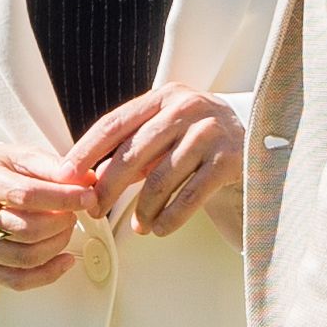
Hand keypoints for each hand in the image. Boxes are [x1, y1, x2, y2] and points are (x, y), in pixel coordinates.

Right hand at [0, 140, 93, 288]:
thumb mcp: (21, 156)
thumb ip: (52, 167)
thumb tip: (86, 182)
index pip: (25, 195)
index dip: (62, 199)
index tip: (86, 197)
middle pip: (26, 230)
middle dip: (61, 224)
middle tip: (74, 213)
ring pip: (25, 258)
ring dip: (57, 245)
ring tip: (66, 229)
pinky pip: (17, 280)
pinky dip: (48, 274)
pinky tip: (64, 259)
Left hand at [60, 85, 249, 236]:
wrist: (261, 138)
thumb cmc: (201, 138)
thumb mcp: (168, 131)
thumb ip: (135, 147)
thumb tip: (91, 178)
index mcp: (163, 97)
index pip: (114, 123)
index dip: (85, 151)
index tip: (65, 175)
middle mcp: (186, 108)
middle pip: (132, 153)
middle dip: (108, 186)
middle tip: (94, 209)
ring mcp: (209, 133)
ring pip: (160, 179)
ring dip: (143, 209)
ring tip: (138, 226)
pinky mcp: (229, 160)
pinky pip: (189, 196)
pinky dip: (170, 217)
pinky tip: (159, 229)